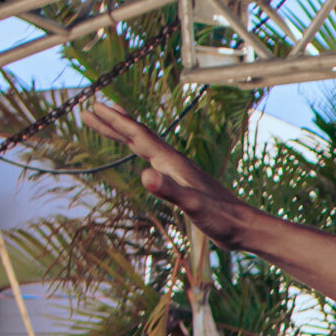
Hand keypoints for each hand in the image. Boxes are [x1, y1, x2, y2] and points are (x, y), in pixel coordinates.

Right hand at [82, 105, 256, 247]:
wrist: (244, 228)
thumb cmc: (221, 218)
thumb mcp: (192, 205)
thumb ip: (169, 190)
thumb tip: (144, 176)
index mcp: (173, 163)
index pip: (139, 136)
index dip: (115, 122)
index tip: (93, 107)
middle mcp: (175, 163)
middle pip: (139, 137)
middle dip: (114, 123)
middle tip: (90, 109)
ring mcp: (179, 173)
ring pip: (147, 147)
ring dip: (126, 135)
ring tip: (110, 124)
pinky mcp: (183, 184)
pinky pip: (156, 162)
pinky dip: (143, 155)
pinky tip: (143, 161)